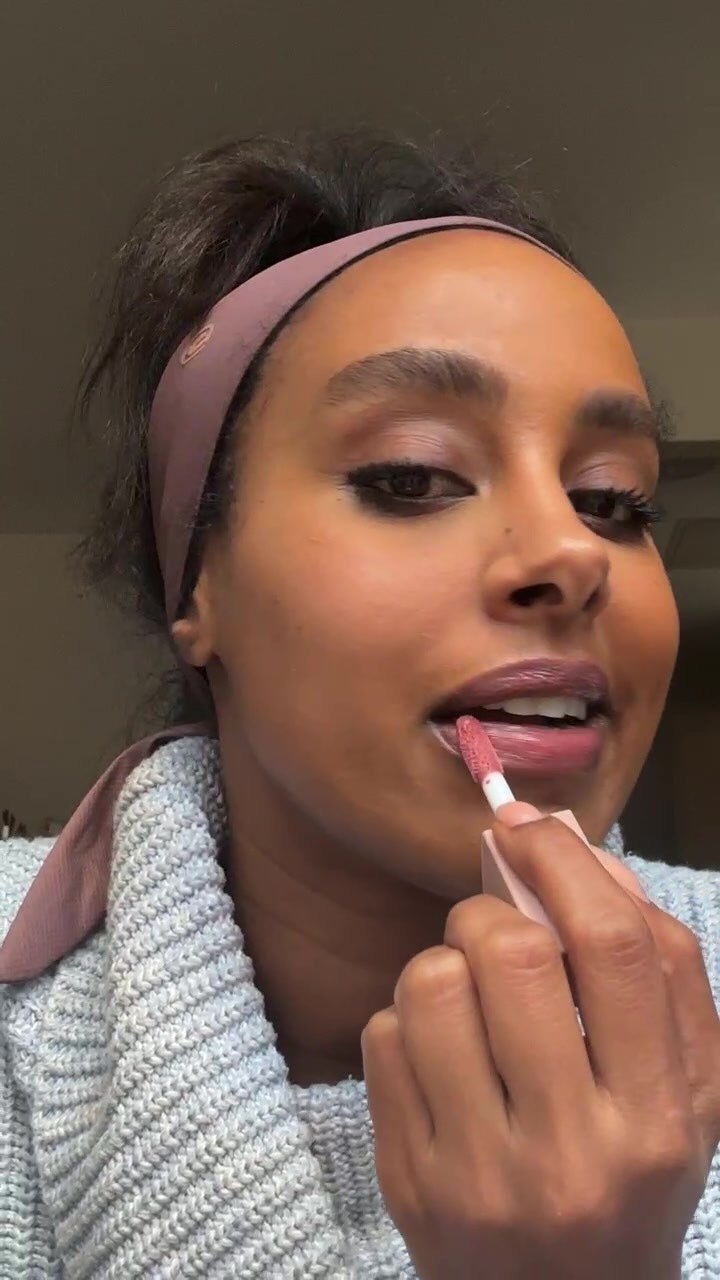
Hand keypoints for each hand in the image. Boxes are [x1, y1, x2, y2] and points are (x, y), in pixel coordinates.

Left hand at [362, 814, 719, 1279]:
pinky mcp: (407, 1180)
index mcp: (656, 1117)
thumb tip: (581, 853)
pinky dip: (406, 1020)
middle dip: (490, 911)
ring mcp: (477, 1172)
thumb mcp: (685, 1087)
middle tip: (493, 932)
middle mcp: (569, 1150)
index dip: (564, 864)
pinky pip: (383, 1037)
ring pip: (431, 986)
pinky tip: (439, 1055)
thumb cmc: (632, 1171)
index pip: (614, 949)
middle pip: (512, 953)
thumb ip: (658, 970)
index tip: (528, 829)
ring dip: (443, 962)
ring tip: (466, 996)